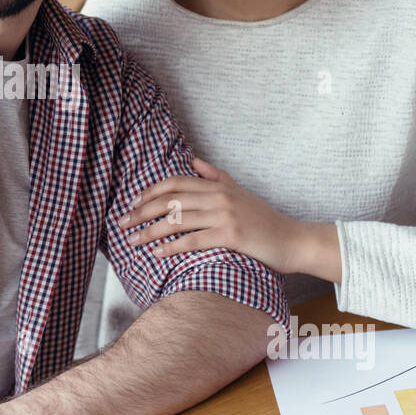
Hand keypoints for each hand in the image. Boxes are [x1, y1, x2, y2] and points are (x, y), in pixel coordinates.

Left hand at [119, 156, 302, 273]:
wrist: (293, 240)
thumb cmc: (265, 220)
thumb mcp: (240, 191)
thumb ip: (216, 176)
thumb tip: (193, 161)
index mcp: (218, 186)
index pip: (175, 182)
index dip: (150, 191)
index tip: (132, 202)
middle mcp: (219, 197)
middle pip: (170, 200)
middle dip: (142, 211)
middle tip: (122, 223)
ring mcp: (225, 215)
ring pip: (177, 220)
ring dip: (150, 231)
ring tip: (132, 241)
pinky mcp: (231, 236)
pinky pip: (193, 240)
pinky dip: (172, 246)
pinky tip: (157, 253)